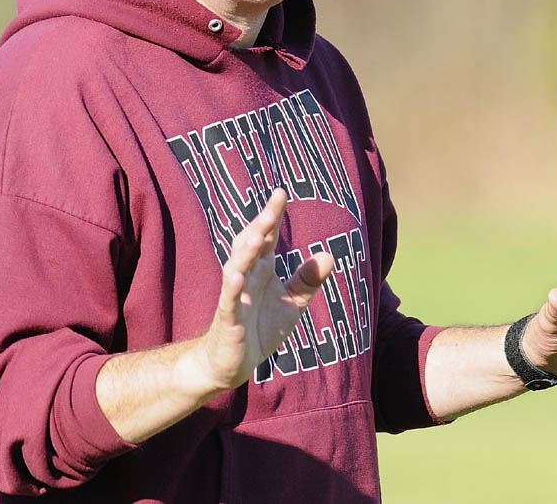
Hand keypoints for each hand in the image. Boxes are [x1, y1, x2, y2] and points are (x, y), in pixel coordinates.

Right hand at [195, 188, 333, 392]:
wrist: (233, 363)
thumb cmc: (260, 327)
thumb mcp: (292, 303)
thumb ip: (308, 279)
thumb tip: (329, 255)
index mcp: (261, 269)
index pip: (266, 237)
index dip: (272, 215)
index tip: (280, 192)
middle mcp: (246, 277)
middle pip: (250, 245)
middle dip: (260, 226)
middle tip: (272, 208)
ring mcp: (235, 297)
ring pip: (236, 268)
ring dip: (245, 252)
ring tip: (257, 234)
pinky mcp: (227, 319)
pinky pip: (229, 301)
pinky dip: (232, 288)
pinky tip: (237, 276)